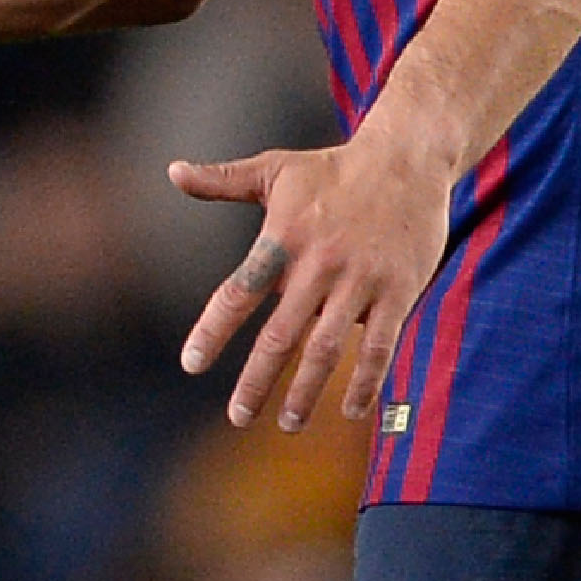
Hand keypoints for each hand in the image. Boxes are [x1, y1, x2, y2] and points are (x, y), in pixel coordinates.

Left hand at [172, 130, 453, 433]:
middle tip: (238, 416)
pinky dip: (365, 382)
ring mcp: (361, 281)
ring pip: (327, 348)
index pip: (238, 292)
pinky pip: (380, 346)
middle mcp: (319, 265)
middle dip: (257, 381)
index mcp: (284, 239)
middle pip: (280, 335)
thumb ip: (222, 180)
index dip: (213, 331)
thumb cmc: (334, 168)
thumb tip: (172, 172)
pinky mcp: (398, 291)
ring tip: (288, 423)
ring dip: (307, 391)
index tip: (192, 365)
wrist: (408, 158)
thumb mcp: (275, 169)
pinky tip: (351, 410)